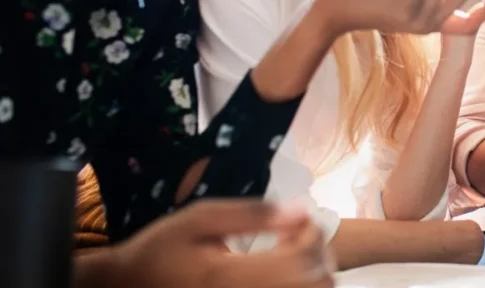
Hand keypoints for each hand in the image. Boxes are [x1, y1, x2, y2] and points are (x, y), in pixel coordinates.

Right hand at [103, 200, 333, 287]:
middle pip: (318, 284)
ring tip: (291, 254)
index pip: (303, 261)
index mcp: (230, 278)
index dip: (313, 234)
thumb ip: (251, 214)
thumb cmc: (161, 250)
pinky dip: (300, 285)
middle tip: (297, 235)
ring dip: (314, 273)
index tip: (298, 218)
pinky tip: (281, 272)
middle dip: (318, 253)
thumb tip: (301, 209)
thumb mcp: (200, 218)